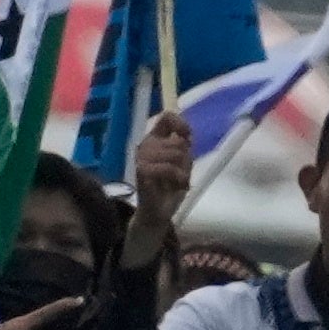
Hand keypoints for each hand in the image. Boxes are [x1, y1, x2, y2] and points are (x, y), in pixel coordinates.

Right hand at [129, 110, 193, 236]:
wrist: (157, 212)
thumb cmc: (169, 187)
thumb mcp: (182, 163)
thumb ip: (183, 146)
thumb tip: (186, 134)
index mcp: (154, 139)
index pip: (166, 117)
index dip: (180, 124)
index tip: (187, 137)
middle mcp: (146, 145)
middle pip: (177, 141)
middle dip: (186, 160)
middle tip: (181, 174)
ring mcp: (142, 157)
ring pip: (175, 153)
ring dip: (183, 170)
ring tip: (179, 182)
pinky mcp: (141, 171)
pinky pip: (167, 167)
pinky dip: (177, 177)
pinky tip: (177, 185)